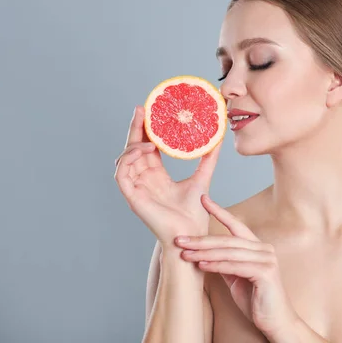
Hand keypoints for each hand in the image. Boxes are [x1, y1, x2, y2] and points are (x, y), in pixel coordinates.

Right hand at [114, 106, 221, 242]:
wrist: (191, 234)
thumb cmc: (195, 213)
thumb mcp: (202, 177)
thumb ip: (209, 158)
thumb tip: (219, 137)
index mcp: (156, 176)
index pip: (147, 147)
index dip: (146, 130)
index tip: (151, 110)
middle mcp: (144, 179)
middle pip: (133, 148)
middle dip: (135, 128)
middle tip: (141, 109)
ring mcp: (136, 188)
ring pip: (125, 159)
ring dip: (134, 144)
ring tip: (150, 137)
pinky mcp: (132, 197)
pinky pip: (122, 174)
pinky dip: (129, 160)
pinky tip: (144, 150)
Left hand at [173, 195, 299, 340]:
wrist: (276, 321)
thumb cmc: (257, 300)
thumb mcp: (237, 277)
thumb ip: (226, 262)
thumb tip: (203, 253)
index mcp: (258, 247)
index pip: (236, 225)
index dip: (219, 211)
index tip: (203, 199)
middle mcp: (264, 249)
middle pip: (227, 239)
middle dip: (201, 239)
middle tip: (179, 238)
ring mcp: (267, 259)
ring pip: (229, 252)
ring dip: (204, 253)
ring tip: (185, 253)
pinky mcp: (266, 272)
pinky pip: (235, 266)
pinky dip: (216, 265)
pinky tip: (201, 265)